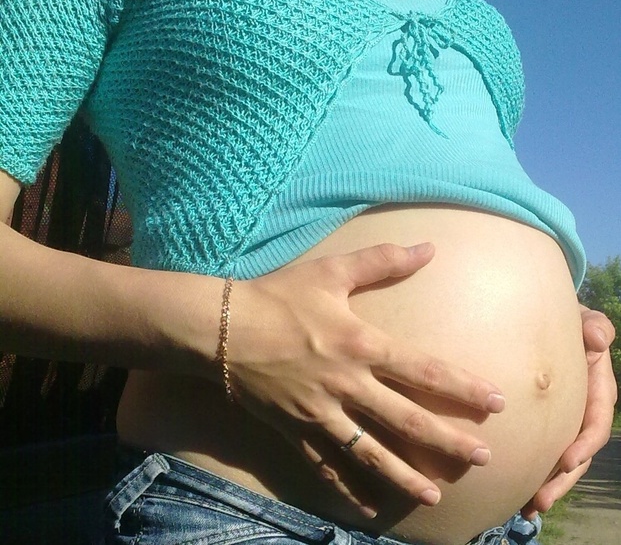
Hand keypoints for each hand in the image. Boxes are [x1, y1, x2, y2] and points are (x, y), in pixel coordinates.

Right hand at [230, 242, 504, 516]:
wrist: (222, 328)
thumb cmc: (279, 296)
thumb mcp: (331, 271)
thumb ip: (382, 261)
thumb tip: (428, 248)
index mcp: (360, 345)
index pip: (422, 370)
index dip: (462, 387)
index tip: (496, 402)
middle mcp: (347, 385)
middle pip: (406, 420)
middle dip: (447, 440)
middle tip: (483, 459)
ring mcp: (321, 413)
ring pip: (371, 453)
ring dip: (405, 476)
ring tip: (436, 495)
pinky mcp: (297, 430)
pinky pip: (327, 466)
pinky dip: (349, 489)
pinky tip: (370, 508)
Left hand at [522, 305, 616, 517]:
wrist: (542, 322)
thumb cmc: (567, 322)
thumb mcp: (584, 319)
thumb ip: (594, 326)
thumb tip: (599, 339)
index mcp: (597, 391)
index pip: (595, 422)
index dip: (584, 444)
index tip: (567, 460)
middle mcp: (583, 412)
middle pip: (577, 454)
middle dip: (561, 479)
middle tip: (540, 499)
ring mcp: (565, 422)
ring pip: (560, 462)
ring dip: (547, 485)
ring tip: (528, 507)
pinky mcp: (545, 425)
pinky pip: (541, 452)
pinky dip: (532, 475)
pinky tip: (517, 497)